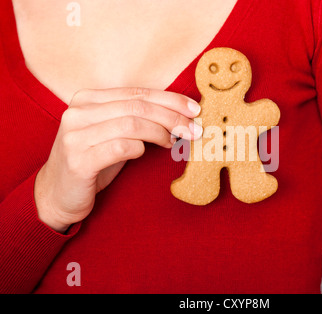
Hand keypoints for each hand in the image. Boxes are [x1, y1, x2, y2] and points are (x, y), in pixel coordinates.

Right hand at [34, 87, 202, 232]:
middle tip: (194, 129)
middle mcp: (78, 112)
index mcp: (88, 99)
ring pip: (131, 124)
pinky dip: (139, 148)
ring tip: (173, 142)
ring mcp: (75, 135)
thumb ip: (135, 119)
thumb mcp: (113, 134)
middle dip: (172, 116)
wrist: (56, 194)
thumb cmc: (93, 161)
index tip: (194, 109)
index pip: (137, 93)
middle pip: (137, 107)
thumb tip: (179, 115)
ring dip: (160, 132)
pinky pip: (121, 147)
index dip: (170, 99)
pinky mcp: (78, 159)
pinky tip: (145, 153)